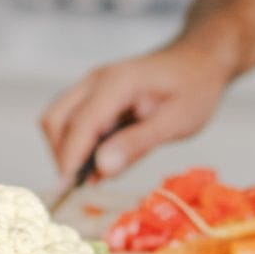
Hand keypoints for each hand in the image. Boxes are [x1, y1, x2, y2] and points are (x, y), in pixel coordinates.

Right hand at [40, 43, 234, 184]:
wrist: (199, 61)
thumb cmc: (195, 88)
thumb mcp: (176, 121)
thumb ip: (138, 144)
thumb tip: (101, 169)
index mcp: (117, 83)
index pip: (80, 125)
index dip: (71, 160)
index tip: (69, 191)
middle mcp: (95, 80)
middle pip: (55, 120)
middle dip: (62, 156)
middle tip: (82, 187)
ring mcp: (92, 85)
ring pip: (58, 120)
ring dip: (67, 150)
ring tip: (94, 176)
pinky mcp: (94, 95)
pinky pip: (73, 120)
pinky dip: (78, 144)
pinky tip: (101, 162)